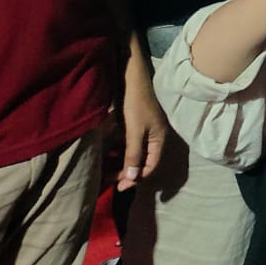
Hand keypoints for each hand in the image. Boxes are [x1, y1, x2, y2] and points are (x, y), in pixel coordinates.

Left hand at [117, 49, 165, 191]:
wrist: (131, 76)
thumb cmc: (135, 103)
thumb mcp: (134, 131)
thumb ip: (134, 154)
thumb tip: (133, 178)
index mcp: (159, 139)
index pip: (150, 166)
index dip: (136, 178)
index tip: (119, 187)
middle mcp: (153, 137)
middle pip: (142, 162)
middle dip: (127, 172)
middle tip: (109, 181)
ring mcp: (144, 131)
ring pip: (133, 153)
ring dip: (121, 163)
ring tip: (106, 172)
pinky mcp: (134, 125)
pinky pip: (127, 144)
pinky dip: (119, 152)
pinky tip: (107, 155)